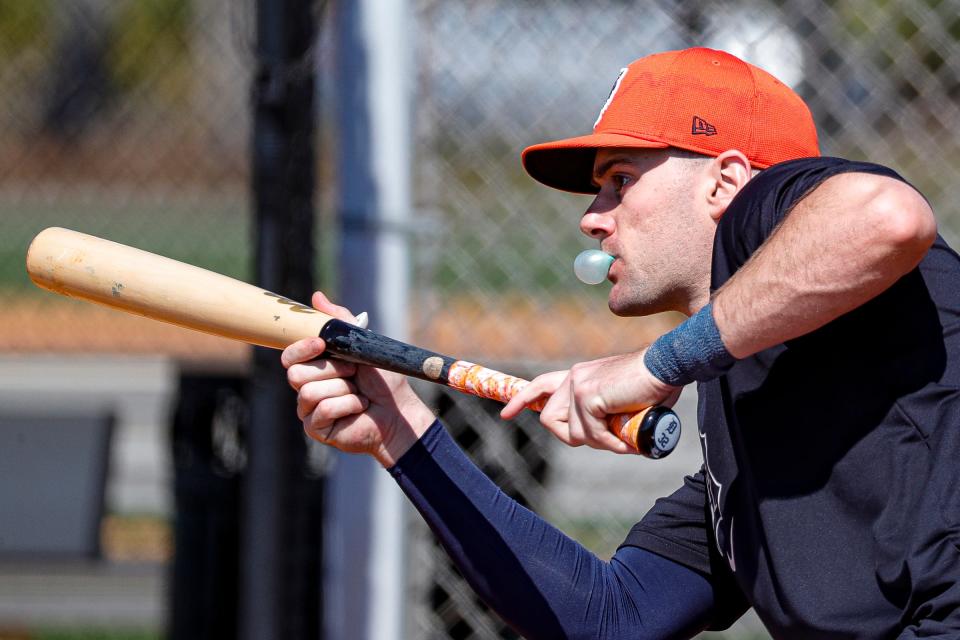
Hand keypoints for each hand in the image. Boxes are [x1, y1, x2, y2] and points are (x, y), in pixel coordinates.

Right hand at [281, 292, 435, 466]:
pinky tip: (359, 408)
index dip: (300, 348)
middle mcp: (307, 387)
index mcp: (315, 366)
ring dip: (343, 390)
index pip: (289, 356)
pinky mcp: (316, 428)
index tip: (321, 343)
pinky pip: (322, 411)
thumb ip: (340, 321)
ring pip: (309, 392)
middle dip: (332, 370)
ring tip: (359, 394)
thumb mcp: (363, 345)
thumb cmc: (383, 381)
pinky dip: (348, 406)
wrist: (399, 412)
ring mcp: (309, 409)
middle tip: (354, 373)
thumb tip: (316, 296)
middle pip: (296, 374)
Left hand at [502, 350, 679, 453]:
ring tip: (625, 436)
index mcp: (579, 375)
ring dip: (601, 442)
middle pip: (551, 420)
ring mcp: (577, 386)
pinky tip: (628, 439)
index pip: (540, 386)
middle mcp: (573, 378)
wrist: (667, 366)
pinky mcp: (587, 396)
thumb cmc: (654, 386)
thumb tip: (608, 439)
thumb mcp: (622, 402)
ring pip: (574, 434)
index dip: (522, 401)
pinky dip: (611, 443)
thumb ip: (608, 415)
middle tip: (607, 439)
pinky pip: (591, 434)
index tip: (506, 415)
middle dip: (575, 438)